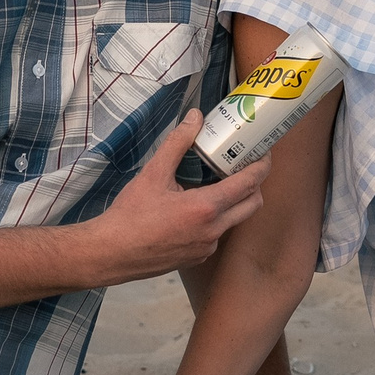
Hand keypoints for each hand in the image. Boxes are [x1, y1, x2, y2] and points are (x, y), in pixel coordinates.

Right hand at [78, 117, 270, 284]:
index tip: (263, 152)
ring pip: (234, 220)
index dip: (262, 165)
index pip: (250, 183)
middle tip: (244, 166)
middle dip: (255, 184)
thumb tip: (195, 117)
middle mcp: (213, 230)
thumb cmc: (130, 215)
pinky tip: (197, 208)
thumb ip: (178, 143)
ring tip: (219, 182)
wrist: (112, 253)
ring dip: (234, 201)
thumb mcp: (153, 173)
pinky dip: (216, 218)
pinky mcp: (198, 258)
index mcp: (206, 208)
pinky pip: (217, 235)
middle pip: (253, 204)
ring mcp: (207, 247)